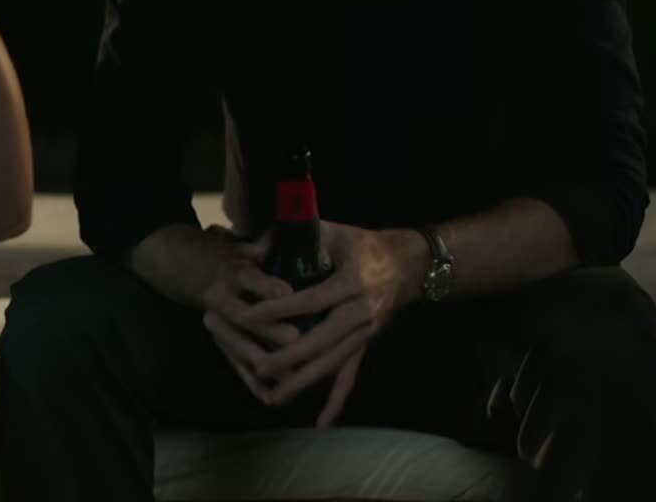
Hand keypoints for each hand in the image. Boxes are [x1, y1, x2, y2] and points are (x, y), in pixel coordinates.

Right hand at [199, 235, 301, 404]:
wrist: (197, 274)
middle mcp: (218, 299)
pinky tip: (270, 396)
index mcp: (230, 272)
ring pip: (237, 346)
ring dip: (262, 360)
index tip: (287, 290)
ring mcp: (217, 325)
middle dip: (268, 330)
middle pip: (242, 317)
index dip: (265, 285)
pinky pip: (235, 366)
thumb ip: (263, 245)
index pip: (246, 277)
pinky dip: (252, 382)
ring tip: (288, 372)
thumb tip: (276, 237)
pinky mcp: (222, 344)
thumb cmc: (236, 259)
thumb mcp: (247, 246)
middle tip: (296, 338)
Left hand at [245, 224, 422, 424]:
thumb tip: (255, 245)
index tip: (248, 317)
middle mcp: (360, 312)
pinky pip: (351, 376)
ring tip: (273, 397)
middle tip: (257, 368)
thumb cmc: (362, 244)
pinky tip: (321, 423)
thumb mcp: (333, 231)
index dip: (279, 310)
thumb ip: (295, 235)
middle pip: (321, 341)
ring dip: (303, 383)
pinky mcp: (366, 346)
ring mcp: (365, 333)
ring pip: (333, 364)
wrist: (408, 263)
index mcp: (351, 282)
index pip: (310, 300)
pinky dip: (336, 401)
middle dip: (288, 357)